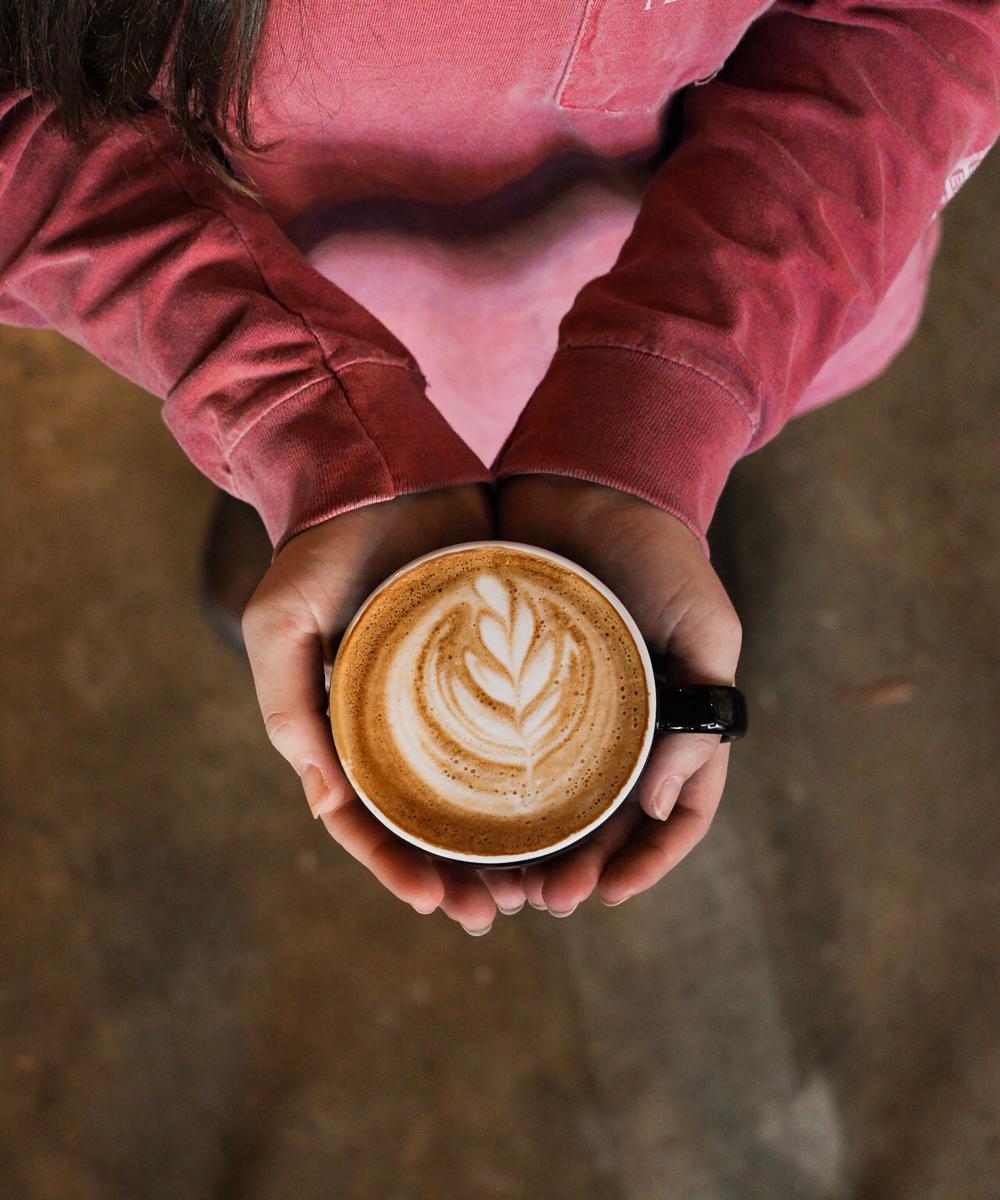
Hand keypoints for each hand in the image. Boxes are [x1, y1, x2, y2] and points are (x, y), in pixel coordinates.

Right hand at [242, 486, 522, 932]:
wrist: (380, 469)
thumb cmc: (319, 549)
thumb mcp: (279, 625)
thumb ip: (289, 709)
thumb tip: (328, 805)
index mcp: (343, 726)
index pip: (366, 819)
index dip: (395, 868)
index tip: (434, 902)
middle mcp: (400, 724)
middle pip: (430, 821)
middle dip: (459, 875)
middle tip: (497, 912)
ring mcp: (450, 697)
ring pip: (480, 791)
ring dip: (504, 844)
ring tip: (541, 883)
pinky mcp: (498, 664)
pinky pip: (520, 732)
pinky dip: (539, 780)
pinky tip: (572, 809)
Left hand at [497, 476, 741, 913]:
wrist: (590, 478)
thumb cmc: (660, 552)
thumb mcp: (706, 628)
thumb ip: (698, 713)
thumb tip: (661, 805)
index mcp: (673, 720)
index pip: (675, 813)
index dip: (649, 862)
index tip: (610, 894)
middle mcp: (617, 725)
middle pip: (601, 822)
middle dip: (577, 868)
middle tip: (542, 898)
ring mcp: (560, 707)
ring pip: (546, 798)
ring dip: (527, 846)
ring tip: (497, 880)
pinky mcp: (508, 681)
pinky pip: (495, 748)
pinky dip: (484, 792)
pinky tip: (457, 820)